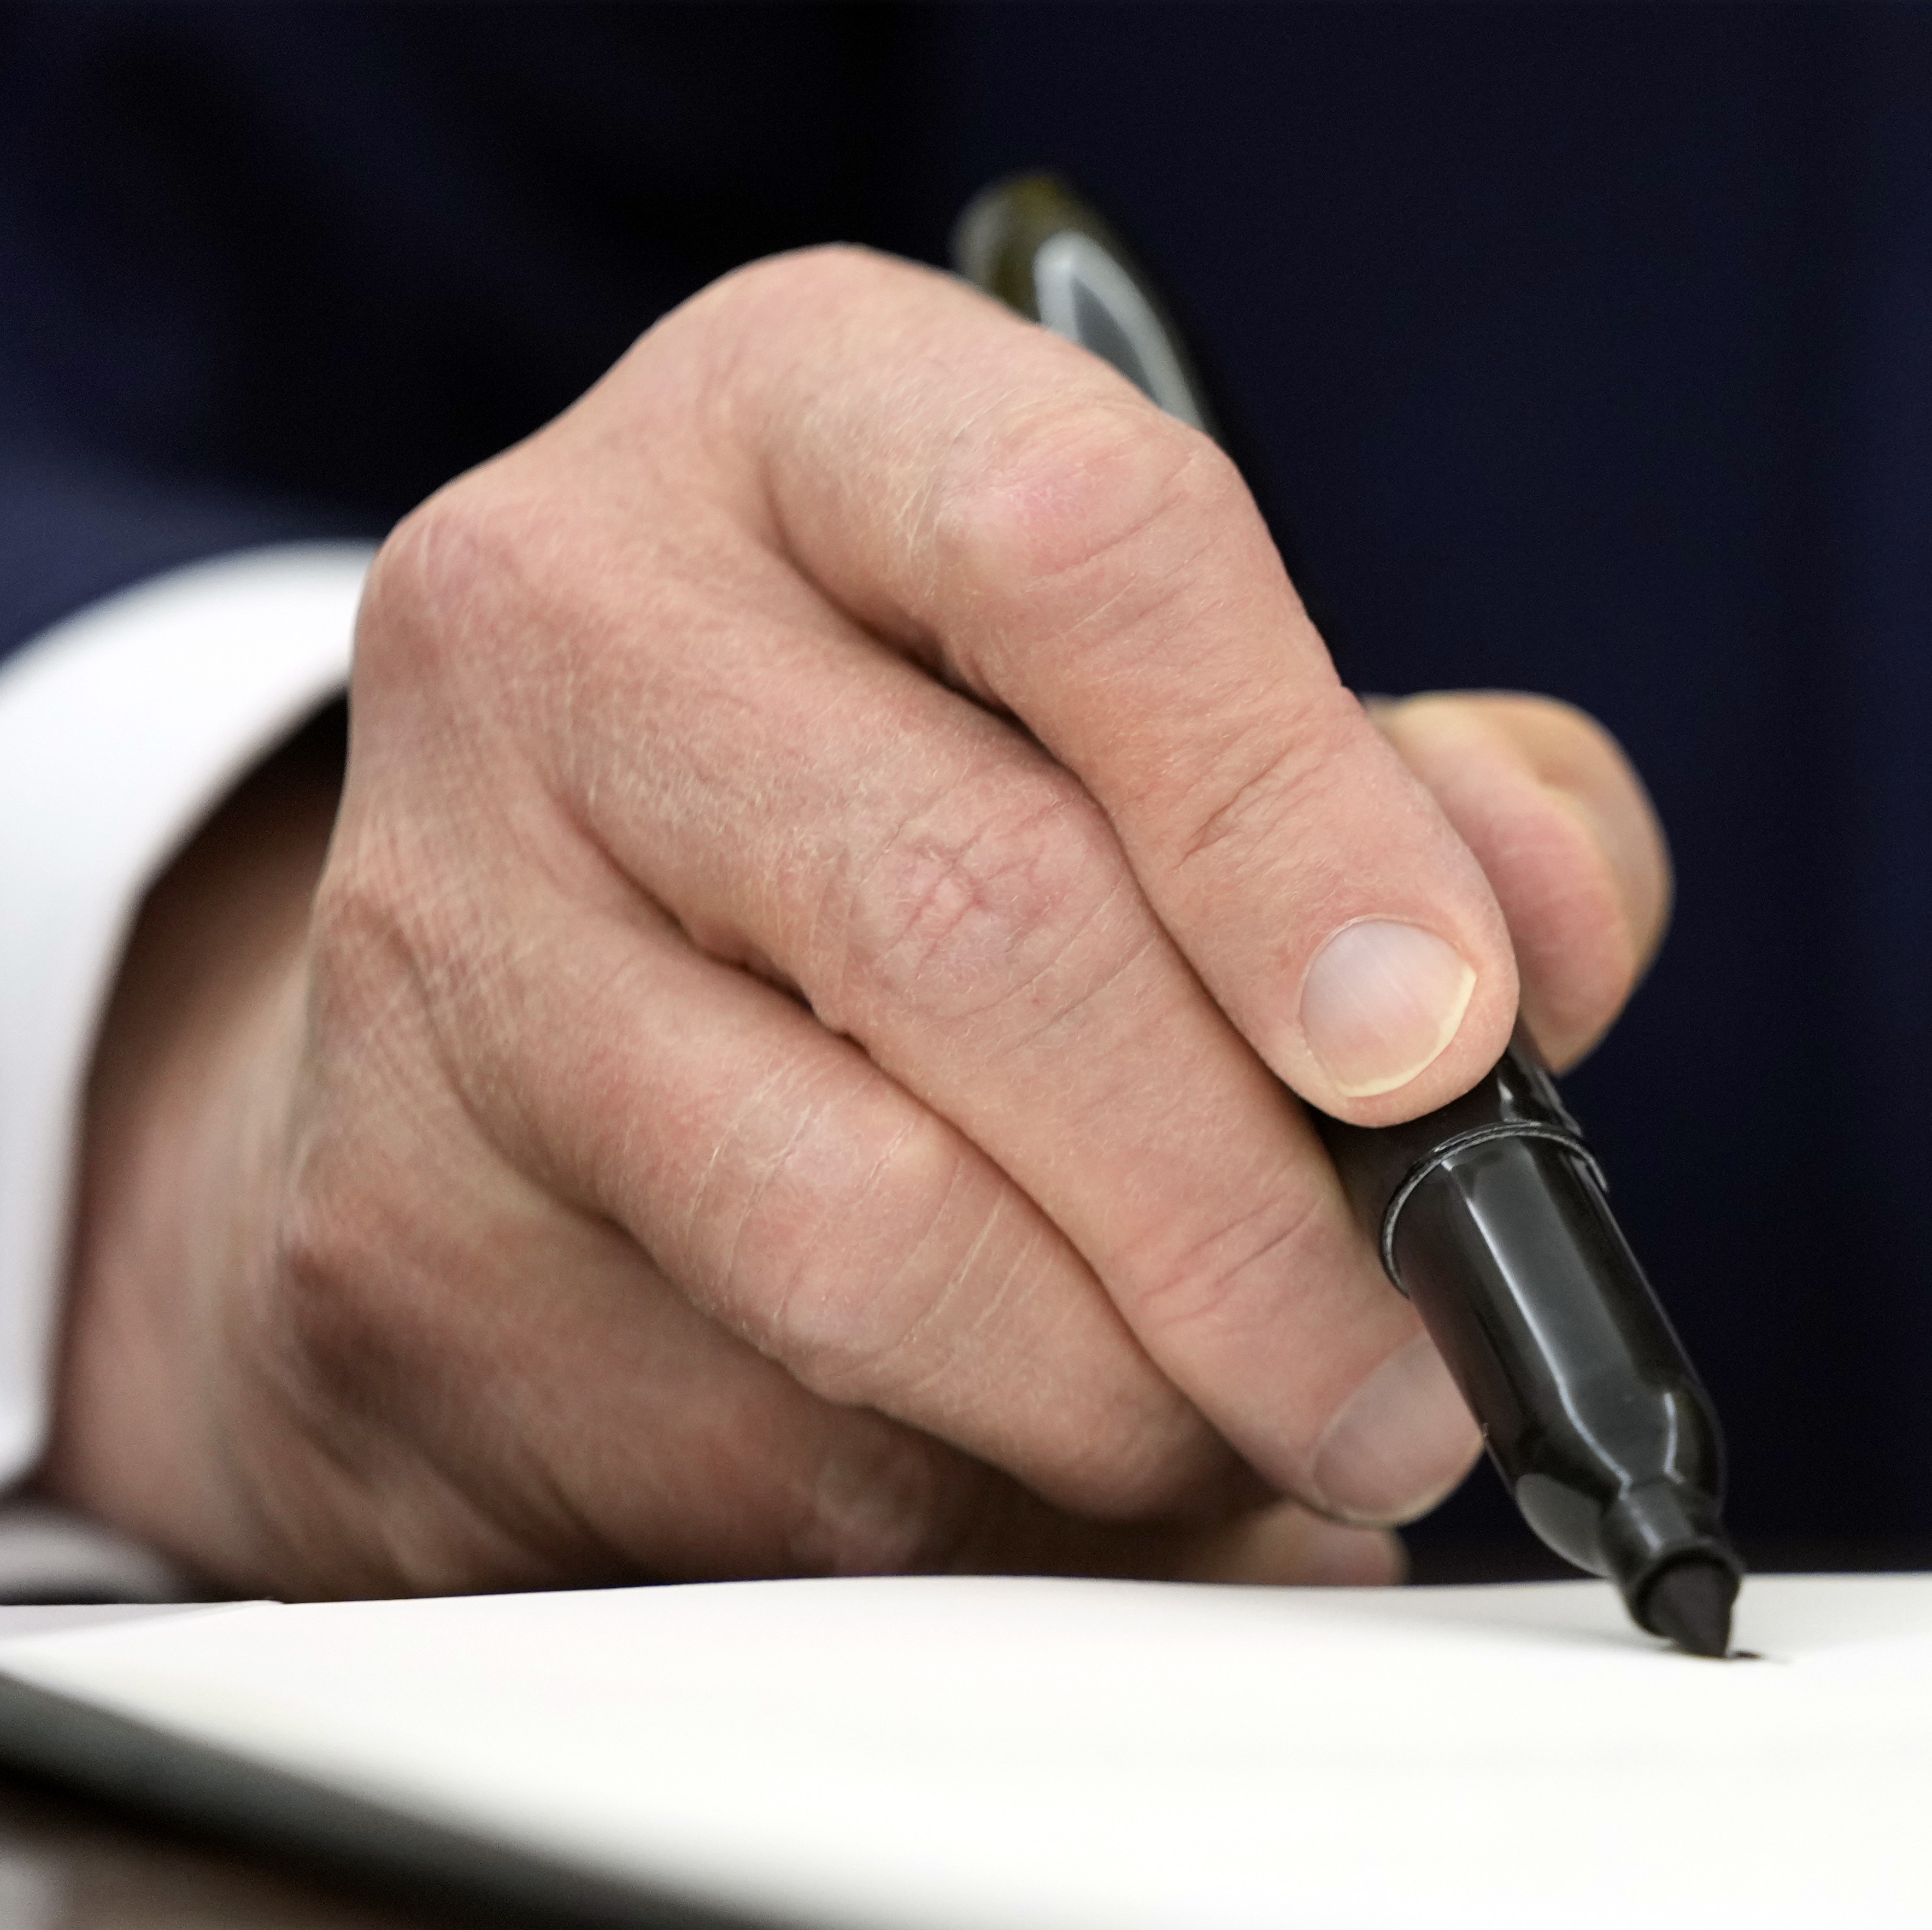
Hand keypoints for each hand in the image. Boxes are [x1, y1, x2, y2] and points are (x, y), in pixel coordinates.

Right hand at [46, 247, 1669, 1595]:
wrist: (521, 1004)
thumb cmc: (932, 830)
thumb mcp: (1183, 717)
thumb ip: (1429, 796)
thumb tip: (1536, 943)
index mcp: (806, 421)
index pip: (1082, 549)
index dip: (1300, 820)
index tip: (1447, 1045)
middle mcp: (567, 626)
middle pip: (977, 927)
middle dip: (1262, 1214)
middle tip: (1420, 1373)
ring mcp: (440, 941)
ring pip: (861, 1237)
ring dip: (1132, 1398)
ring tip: (1259, 1437)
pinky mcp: (394, 1240)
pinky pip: (755, 1439)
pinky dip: (973, 1507)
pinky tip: (1044, 1473)